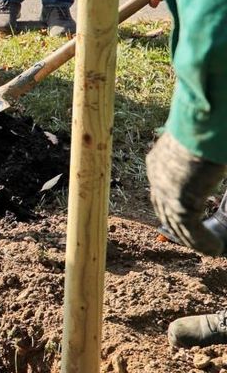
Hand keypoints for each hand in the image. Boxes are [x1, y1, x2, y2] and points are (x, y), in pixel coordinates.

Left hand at [147, 132, 226, 254]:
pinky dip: (204, 243)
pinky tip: (215, 249)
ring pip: (179, 226)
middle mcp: (158, 179)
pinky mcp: (181, 202)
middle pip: (165, 212)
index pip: (159, 194)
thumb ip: (199, 160)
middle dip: (180, 229)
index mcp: (158, 163)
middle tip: (196, 241)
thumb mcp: (198, 145)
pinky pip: (192, 231)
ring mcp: (167, 191)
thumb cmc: (204, 126)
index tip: (183, 221)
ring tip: (210, 249)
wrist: (202, 123)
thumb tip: (204, 170)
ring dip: (195, 241)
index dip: (170, 210)